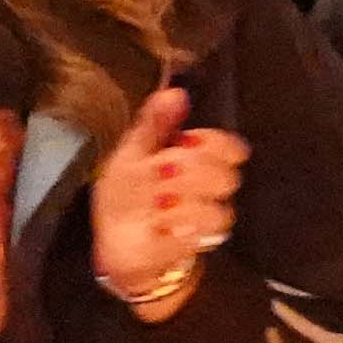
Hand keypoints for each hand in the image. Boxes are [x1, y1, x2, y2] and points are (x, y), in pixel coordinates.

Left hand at [83, 80, 242, 310]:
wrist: (111, 238)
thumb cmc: (125, 193)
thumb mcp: (131, 151)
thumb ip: (154, 122)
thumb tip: (174, 92)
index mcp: (197, 161)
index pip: (231, 148)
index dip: (214, 145)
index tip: (186, 143)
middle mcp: (207, 191)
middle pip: (227, 178)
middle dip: (190, 174)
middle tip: (160, 174)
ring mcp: (202, 223)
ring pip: (218, 213)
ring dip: (182, 206)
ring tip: (155, 205)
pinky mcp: (191, 250)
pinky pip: (196, 240)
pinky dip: (172, 231)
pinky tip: (156, 227)